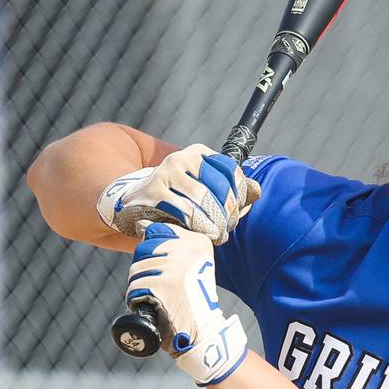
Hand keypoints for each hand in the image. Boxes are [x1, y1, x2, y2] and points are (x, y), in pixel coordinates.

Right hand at [98, 143, 259, 244]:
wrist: (131, 203)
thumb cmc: (177, 199)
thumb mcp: (203, 188)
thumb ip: (231, 191)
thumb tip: (257, 191)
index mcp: (198, 154)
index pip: (231, 171)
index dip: (239, 196)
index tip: (236, 213)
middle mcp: (181, 158)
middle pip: (219, 187)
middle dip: (227, 213)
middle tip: (226, 229)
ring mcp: (165, 173)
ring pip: (202, 201)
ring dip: (213, 223)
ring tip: (216, 234)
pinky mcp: (153, 192)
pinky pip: (183, 212)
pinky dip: (196, 227)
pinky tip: (199, 234)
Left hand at [125, 222, 248, 384]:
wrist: (202, 331)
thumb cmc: (192, 299)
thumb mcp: (190, 265)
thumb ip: (170, 243)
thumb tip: (142, 225)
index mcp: (198, 242)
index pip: (156, 231)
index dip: (154, 254)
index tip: (171, 272)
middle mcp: (188, 250)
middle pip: (143, 251)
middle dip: (145, 272)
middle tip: (165, 288)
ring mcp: (174, 267)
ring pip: (136, 271)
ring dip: (142, 288)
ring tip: (162, 299)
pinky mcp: (161, 284)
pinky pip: (135, 288)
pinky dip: (139, 302)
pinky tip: (157, 307)